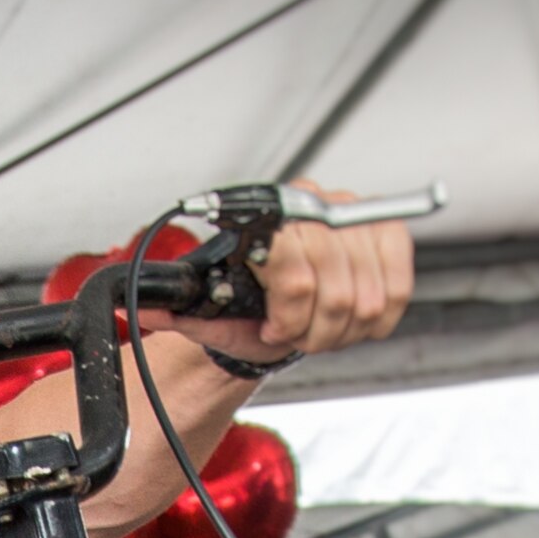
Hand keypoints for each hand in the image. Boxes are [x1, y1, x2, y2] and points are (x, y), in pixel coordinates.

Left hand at [177, 182, 414, 367]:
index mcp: (266, 216)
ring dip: (341, 329)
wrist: (274, 300)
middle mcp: (314, 204)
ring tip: (317, 328)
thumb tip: (140, 305)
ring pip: (367, 299)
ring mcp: (355, 215)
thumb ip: (173, 308)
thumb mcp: (206, 310)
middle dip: (314, 329)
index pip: (294, 271)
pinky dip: (374, 321)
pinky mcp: (389, 235)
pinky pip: (399, 290)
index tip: (272, 329)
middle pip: (335, 289)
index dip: (287, 316)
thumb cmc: (242, 304)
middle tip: (295, 334)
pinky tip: (349, 321)